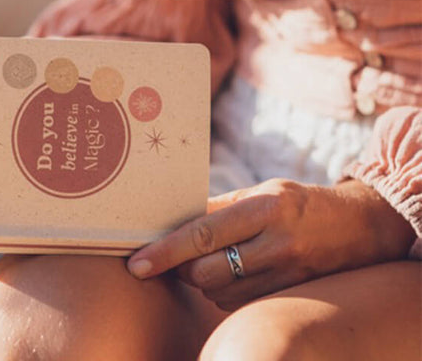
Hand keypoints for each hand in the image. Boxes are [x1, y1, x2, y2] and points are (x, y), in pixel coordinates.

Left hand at [127, 177, 414, 310]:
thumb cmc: (299, 203)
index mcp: (264, 207)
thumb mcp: (262, 193)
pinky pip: (241, 303)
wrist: (359, 226)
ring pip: (221, 292)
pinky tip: (232, 275)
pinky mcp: (291, 292)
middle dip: (182, 269)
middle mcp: (276, 241)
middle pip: (207, 271)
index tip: (137, 263)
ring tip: (209, 262)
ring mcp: (286, 271)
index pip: (203, 233)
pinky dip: (225, 293)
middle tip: (174, 259)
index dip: (166, 251)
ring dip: (204, 282)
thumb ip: (221, 206)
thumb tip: (173, 219)